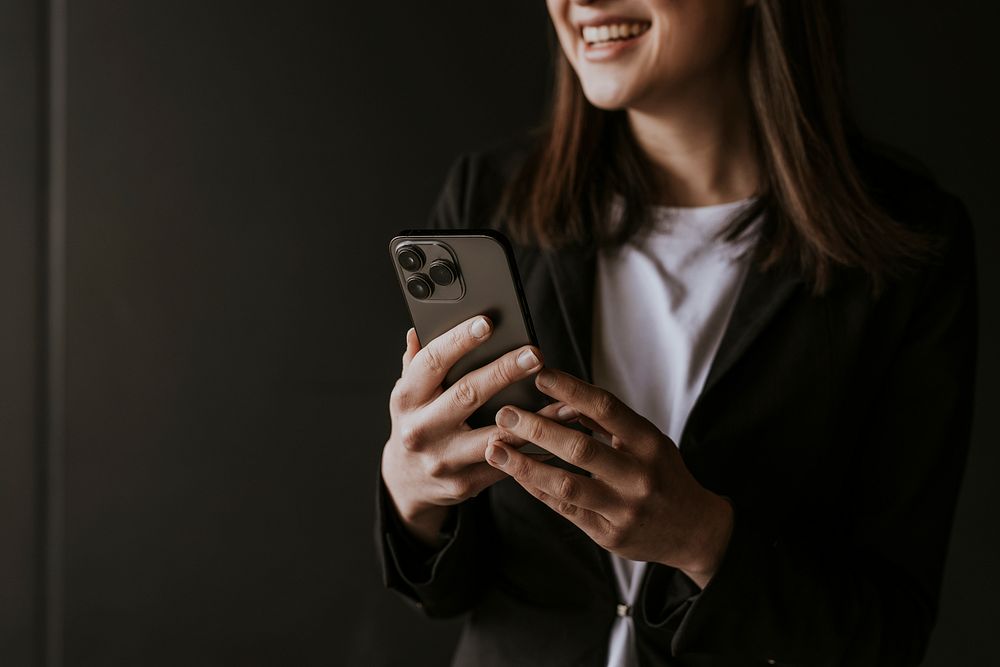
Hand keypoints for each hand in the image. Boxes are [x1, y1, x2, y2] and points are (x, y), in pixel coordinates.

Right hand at [381, 317, 567, 547]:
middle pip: (467, 394)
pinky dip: (536, 450)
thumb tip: (418, 329)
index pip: (431, 363)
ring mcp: (443, 459)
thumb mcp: (409, 394)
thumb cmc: (417, 424)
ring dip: (536, 419)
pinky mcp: (465, 483)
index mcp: (406, 399)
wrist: (407, 483)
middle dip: (504, 372)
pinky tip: (560, 436)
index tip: (487, 322)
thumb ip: (417, 362)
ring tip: (567, 402)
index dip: (458, 341)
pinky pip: (508, 464)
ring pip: (496, 436)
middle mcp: (421, 430)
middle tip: (535, 354)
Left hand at [485, 369, 733, 588]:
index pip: (606, 409)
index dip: (571, 389)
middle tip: (505, 413)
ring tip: (496, 447)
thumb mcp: (649, 441)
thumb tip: (563, 393)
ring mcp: (624, 508)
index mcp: (650, 443)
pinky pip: (565, 510)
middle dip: (537, 429)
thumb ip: (610, 422)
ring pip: (566, 485)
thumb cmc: (664, 475)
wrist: (694, 531)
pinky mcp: (609, 534)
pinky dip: (537, 489)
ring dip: (525, 465)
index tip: (539, 375)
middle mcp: (639, 476)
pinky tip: (516, 473)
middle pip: (581, 448)